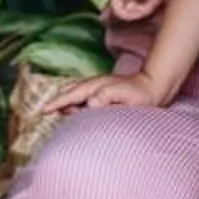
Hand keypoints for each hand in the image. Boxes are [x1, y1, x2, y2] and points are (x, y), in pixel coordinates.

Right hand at [53, 71, 171, 111]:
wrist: (155, 87)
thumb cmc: (140, 94)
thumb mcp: (124, 96)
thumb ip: (106, 96)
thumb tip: (90, 102)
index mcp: (95, 88)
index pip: (71, 95)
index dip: (57, 103)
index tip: (43, 111)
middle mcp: (94, 86)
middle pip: (70, 92)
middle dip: (59, 101)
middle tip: (47, 112)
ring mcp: (100, 88)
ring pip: (77, 94)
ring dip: (67, 102)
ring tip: (59, 111)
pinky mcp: (106, 93)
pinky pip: (85, 97)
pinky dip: (77, 102)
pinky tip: (79, 109)